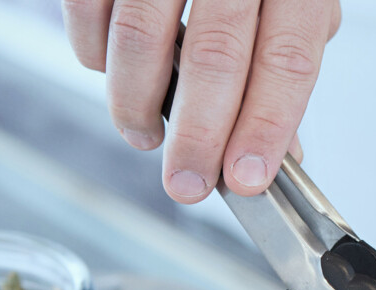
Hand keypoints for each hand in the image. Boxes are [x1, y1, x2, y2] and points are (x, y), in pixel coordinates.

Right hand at [62, 0, 340, 201]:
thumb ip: (283, 67)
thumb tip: (281, 150)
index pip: (287, 59)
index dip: (267, 126)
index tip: (248, 179)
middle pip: (216, 57)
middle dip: (199, 138)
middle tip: (188, 186)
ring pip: (141, 36)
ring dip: (137, 106)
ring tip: (145, 137)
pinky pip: (89, 10)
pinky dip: (94, 56)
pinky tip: (112, 75)